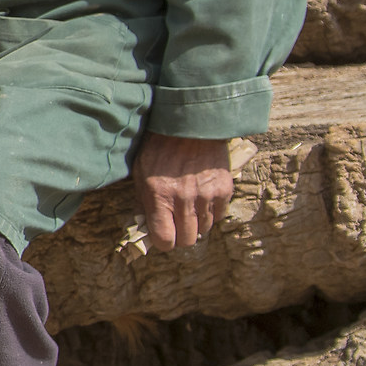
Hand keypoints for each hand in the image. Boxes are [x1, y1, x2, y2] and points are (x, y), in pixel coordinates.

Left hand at [135, 133, 233, 250]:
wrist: (190, 123)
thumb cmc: (160, 147)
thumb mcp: (141, 172)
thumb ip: (144, 201)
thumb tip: (147, 226)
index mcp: (159, 195)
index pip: (164, 239)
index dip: (163, 241)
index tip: (163, 236)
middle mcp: (184, 198)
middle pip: (187, 239)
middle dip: (180, 236)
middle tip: (176, 225)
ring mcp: (207, 195)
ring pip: (204, 229)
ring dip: (196, 223)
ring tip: (189, 208)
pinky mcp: (224, 189)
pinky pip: (219, 215)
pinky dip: (211, 211)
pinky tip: (203, 199)